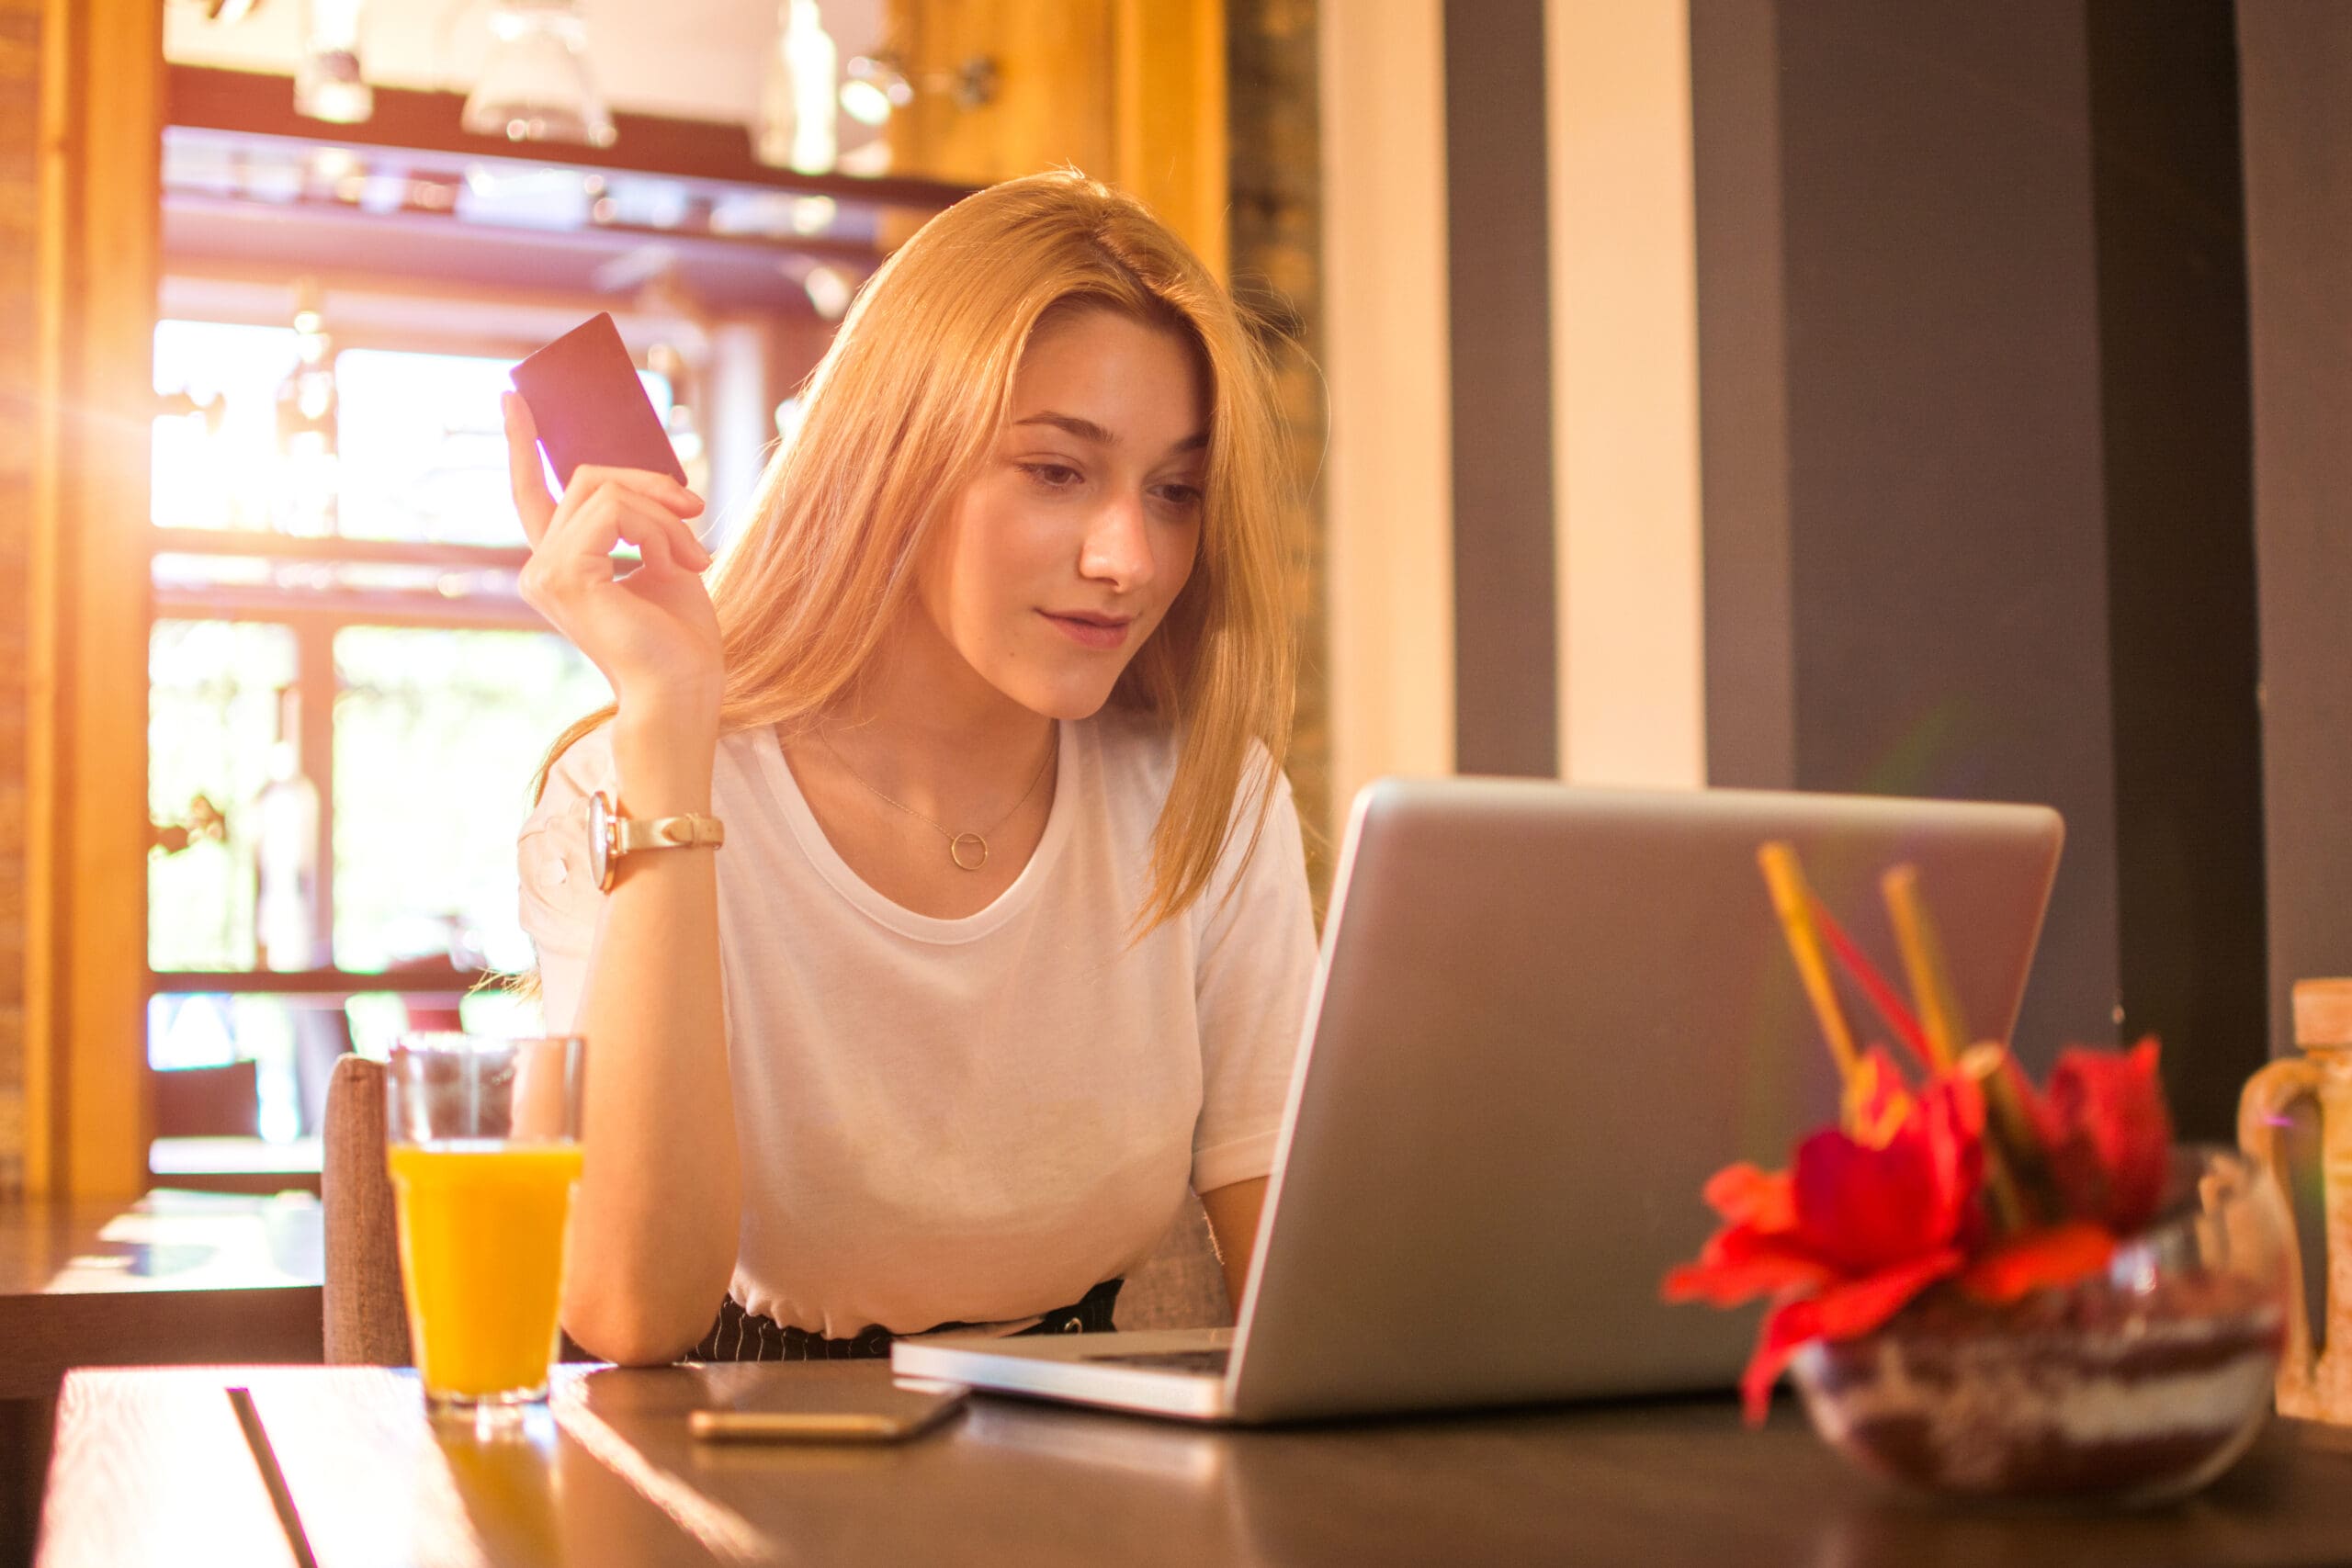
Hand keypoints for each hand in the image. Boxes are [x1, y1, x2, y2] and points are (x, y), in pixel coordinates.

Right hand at [507, 391, 722, 728]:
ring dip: (665, 516)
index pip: (532, 495)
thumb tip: (650, 480)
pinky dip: (657, 530)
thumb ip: (642, 521)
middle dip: (653, 488)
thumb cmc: (682, 642)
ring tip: (696, 558)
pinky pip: (616, 511)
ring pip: (608, 490)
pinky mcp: (563, 573)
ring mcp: (544, 571)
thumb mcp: (664, 561)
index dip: (522, 445)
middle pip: (591, 478)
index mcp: (562, 566)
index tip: (513, 399)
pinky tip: (675, 565)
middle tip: (697, 515)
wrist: (683, 691)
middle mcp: (541, 567)